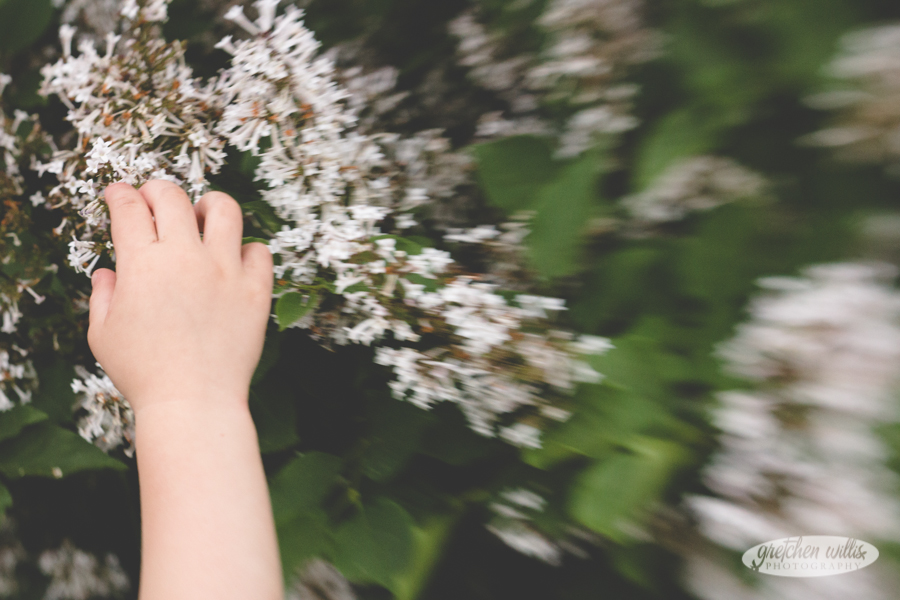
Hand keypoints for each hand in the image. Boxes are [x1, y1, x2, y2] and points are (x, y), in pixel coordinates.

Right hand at [87, 180, 273, 414]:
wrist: (193, 401)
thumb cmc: (144, 373)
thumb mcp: (103, 335)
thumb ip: (103, 297)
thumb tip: (108, 274)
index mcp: (142, 265)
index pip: (129, 209)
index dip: (120, 194)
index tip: (118, 193)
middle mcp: (185, 258)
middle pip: (173, 197)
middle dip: (158, 189)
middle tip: (155, 198)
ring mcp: (224, 271)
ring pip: (224, 209)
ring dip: (210, 204)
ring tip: (204, 215)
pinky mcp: (256, 290)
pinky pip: (260, 251)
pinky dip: (248, 250)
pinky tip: (236, 260)